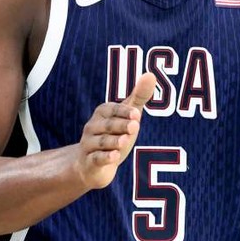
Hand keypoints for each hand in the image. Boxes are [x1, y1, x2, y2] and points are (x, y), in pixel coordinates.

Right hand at [76, 72, 156, 189]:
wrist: (92, 165)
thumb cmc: (114, 135)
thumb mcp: (128, 117)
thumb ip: (139, 97)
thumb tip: (150, 74)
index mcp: (102, 113)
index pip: (113, 109)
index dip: (125, 112)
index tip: (137, 114)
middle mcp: (92, 127)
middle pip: (108, 125)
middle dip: (121, 126)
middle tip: (135, 126)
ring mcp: (89, 145)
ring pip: (102, 142)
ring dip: (113, 141)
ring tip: (125, 141)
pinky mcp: (89, 163)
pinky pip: (96, 159)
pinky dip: (105, 157)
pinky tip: (115, 157)